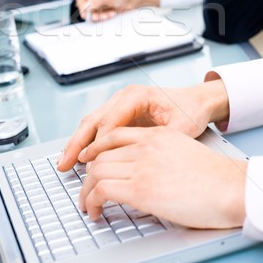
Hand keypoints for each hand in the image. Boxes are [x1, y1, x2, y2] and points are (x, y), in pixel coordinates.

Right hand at [57, 80, 228, 170]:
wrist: (198, 101)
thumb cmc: (190, 111)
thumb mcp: (179, 128)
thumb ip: (156, 142)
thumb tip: (137, 160)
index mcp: (136, 96)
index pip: (109, 122)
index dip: (99, 146)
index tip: (91, 166)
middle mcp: (124, 97)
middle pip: (92, 120)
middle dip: (76, 144)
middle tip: (64, 164)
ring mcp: (120, 104)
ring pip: (91, 123)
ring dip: (77, 144)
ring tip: (65, 163)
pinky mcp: (121, 114)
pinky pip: (98, 128)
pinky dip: (87, 142)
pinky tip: (79, 157)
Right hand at [75, 0, 138, 21]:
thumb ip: (96, 1)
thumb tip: (86, 7)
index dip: (82, 7)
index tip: (85, 14)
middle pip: (85, 9)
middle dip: (93, 14)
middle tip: (99, 17)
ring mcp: (97, 4)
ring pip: (92, 15)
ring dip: (100, 16)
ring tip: (110, 14)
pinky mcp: (102, 11)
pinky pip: (99, 17)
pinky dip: (104, 17)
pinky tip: (112, 14)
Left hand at [78, 126, 246, 228]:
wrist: (230, 187)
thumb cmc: (216, 177)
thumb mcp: (184, 152)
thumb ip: (161, 155)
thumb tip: (147, 173)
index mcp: (157, 135)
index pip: (114, 135)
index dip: (96, 148)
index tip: (88, 159)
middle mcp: (145, 146)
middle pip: (101, 155)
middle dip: (87, 174)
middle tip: (85, 189)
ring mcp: (141, 166)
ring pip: (96, 172)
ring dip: (86, 191)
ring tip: (87, 205)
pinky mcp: (140, 189)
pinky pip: (102, 191)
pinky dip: (92, 202)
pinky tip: (95, 212)